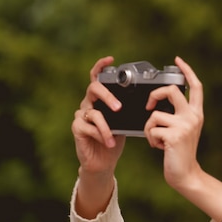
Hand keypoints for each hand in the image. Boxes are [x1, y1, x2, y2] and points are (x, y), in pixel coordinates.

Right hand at [72, 56, 125, 176]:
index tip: (111, 59)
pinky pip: (90, 127)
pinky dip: (101, 135)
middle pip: (94, 88)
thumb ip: (127, 112)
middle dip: (107, 96)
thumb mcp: (124, 124)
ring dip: (107, 127)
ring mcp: (82, 115)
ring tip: (114, 139)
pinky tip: (108, 143)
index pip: (98, 78)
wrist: (103, 162)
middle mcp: (89, 104)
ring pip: (94, 112)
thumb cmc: (114, 141)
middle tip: (118, 107)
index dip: (101, 66)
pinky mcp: (77, 127)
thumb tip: (143, 102)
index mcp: (100, 100)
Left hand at [143, 56, 203, 191]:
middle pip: (171, 90)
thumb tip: (158, 102)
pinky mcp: (174, 136)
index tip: (177, 59)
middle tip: (149, 104)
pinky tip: (158, 147)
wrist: (185, 174)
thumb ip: (178, 115)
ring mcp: (184, 126)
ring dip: (149, 128)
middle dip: (155, 94)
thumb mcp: (183, 130)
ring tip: (156, 139)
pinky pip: (151, 129)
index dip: (187, 70)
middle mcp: (193, 117)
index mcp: (196, 113)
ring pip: (154, 114)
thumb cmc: (179, 153)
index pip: (195, 86)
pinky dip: (150, 139)